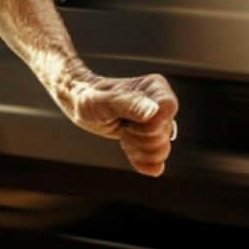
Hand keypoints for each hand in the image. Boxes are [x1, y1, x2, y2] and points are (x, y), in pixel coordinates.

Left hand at [51, 66, 178, 176]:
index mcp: (156, 87)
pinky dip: (141, 161)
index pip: (169, 110)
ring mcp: (158, 123)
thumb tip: (153, 113)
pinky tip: (128, 149)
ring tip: (122, 133)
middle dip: (138, 137)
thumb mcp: (104, 101)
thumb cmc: (89, 97)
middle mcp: (161, 104)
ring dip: (137, 148)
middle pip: (164, 134)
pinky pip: (157, 160)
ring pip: (162, 149)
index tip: (128, 120)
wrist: (79, 105)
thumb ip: (130, 105)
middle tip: (120, 125)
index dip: (149, 123)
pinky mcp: (151, 138)